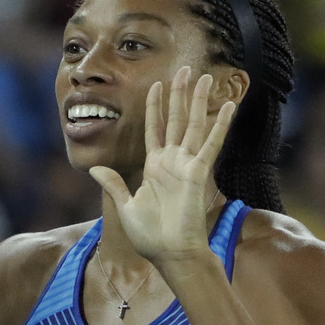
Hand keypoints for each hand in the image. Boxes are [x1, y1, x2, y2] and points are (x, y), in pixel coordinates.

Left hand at [89, 66, 234, 262]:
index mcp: (154, 166)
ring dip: (199, 101)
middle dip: (179, 94)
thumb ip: (113, 184)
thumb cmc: (149, 236)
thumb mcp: (125, 205)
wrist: (169, 255)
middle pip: (176, 119)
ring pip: (193, 125)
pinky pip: (211, 144)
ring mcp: (186, 165)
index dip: (155, 106)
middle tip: (186, 69)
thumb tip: (95, 168)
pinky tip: (228, 106)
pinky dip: (220, 125)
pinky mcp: (198, 173)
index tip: (156, 84)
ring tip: (204, 77)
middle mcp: (171, 161)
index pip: (154, 128)